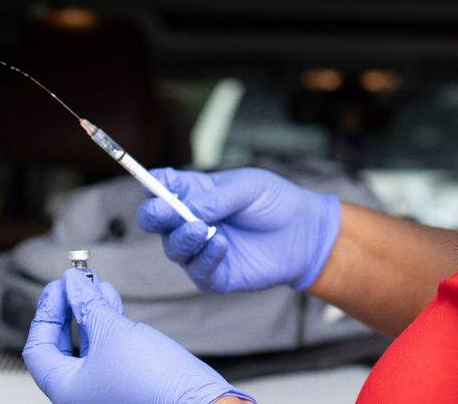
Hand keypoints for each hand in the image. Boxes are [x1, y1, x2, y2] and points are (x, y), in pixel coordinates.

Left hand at [22, 269, 252, 403]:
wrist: (198, 403)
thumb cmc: (152, 379)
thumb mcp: (114, 332)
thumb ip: (88, 304)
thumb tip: (71, 283)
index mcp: (65, 390)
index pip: (38, 348)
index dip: (46, 312)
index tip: (60, 285)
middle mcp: (80, 393)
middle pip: (61, 346)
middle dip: (68, 309)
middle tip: (74, 281)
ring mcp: (104, 387)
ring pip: (86, 345)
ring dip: (90, 311)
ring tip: (95, 282)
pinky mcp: (126, 380)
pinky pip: (107, 349)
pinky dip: (107, 323)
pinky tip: (112, 300)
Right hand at [136, 167, 340, 293]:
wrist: (305, 232)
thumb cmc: (275, 202)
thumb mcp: (248, 187)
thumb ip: (216, 198)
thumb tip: (185, 210)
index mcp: (196, 193)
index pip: (163, 187)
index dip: (153, 184)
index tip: (152, 183)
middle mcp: (191, 221)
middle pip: (156, 221)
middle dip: (154, 215)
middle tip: (161, 211)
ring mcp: (200, 250)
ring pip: (173, 248)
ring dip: (183, 238)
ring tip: (202, 228)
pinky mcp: (216, 275)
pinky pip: (198, 271)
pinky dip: (205, 258)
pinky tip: (220, 245)